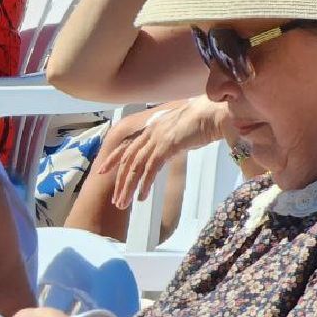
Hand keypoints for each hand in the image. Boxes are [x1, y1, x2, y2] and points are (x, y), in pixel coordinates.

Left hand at [95, 98, 224, 208]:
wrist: (214, 113)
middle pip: (127, 160)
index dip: (113, 159)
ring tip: (124, 203)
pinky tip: (141, 197)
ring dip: (128, 187)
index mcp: (151, 129)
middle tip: (116, 200)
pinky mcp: (166, 146)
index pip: (126, 145)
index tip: (102, 171)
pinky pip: (151, 169)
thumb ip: (169, 142)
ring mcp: (157, 139)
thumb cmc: (203, 122)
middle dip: (120, 182)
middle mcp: (150, 133)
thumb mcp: (179, 132)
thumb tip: (168, 152)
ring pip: (135, 167)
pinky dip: (144, 184)